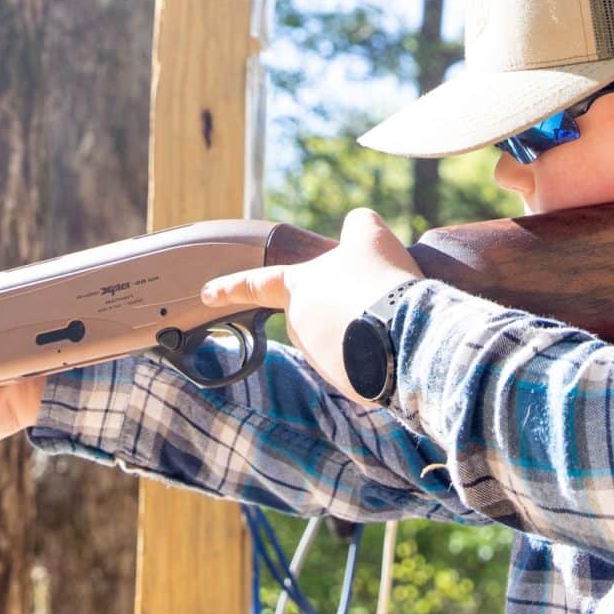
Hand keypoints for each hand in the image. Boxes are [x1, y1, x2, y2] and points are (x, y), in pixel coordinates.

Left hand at [199, 207, 420, 401]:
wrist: (408, 335)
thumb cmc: (380, 280)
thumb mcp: (370, 235)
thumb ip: (357, 226)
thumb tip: (357, 229)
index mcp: (297, 290)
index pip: (256, 284)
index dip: (230, 286)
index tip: (205, 293)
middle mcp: (301, 327)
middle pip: (315, 312)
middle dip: (340, 305)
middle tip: (374, 295)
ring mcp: (321, 360)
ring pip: (341, 337)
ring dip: (361, 328)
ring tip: (391, 318)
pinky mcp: (347, 386)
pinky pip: (360, 363)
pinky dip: (375, 353)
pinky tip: (396, 341)